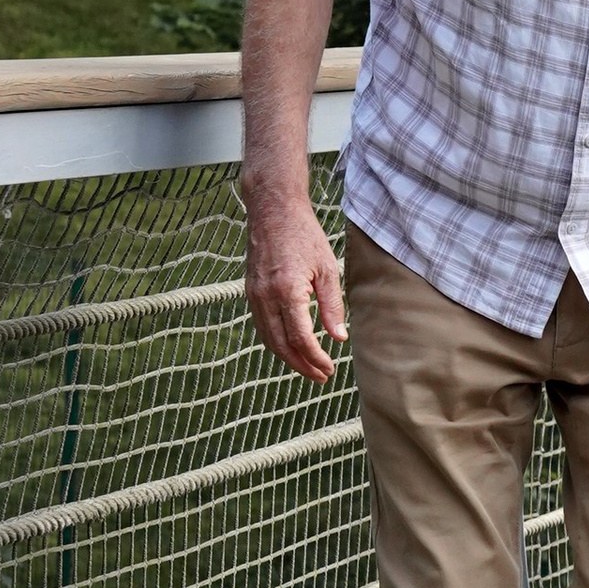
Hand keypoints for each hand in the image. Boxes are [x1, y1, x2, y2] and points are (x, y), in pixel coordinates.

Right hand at [245, 187, 348, 383]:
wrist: (273, 211)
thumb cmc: (304, 235)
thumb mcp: (327, 269)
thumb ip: (332, 306)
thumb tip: (338, 338)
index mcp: (287, 291)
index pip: (300, 337)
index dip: (315, 357)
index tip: (329, 368)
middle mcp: (265, 297)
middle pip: (281, 344)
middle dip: (301, 365)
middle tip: (321, 376)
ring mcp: (254, 295)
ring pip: (267, 338)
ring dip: (287, 357)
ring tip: (308, 368)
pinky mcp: (250, 292)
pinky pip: (261, 325)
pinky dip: (275, 341)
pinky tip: (290, 347)